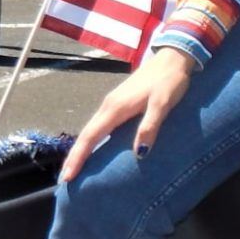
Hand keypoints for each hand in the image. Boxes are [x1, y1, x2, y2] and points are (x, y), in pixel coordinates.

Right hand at [60, 47, 195, 182]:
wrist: (174, 57)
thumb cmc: (169, 80)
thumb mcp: (163, 103)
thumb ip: (150, 125)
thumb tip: (139, 153)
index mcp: (116, 107)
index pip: (90, 137)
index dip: (78, 158)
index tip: (67, 178)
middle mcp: (109, 106)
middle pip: (86, 135)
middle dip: (74, 158)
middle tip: (65, 181)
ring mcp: (113, 103)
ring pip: (91, 129)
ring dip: (81, 149)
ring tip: (76, 169)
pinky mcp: (119, 102)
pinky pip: (100, 125)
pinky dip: (92, 140)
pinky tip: (95, 149)